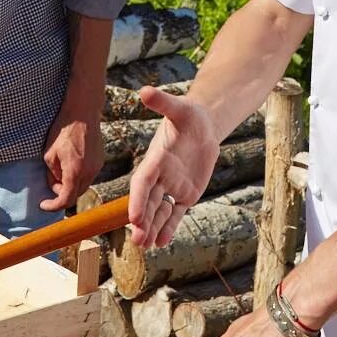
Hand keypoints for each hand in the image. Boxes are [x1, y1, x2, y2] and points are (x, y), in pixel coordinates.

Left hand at [38, 108, 102, 211]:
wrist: (82, 112)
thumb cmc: (63, 130)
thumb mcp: (49, 154)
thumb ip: (52, 174)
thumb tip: (56, 183)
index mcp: (74, 172)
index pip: (66, 200)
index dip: (53, 206)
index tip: (43, 204)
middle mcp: (89, 172)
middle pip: (76, 195)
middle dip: (62, 193)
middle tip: (52, 180)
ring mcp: (97, 166)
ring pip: (83, 186)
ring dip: (72, 184)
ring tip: (61, 169)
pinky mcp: (100, 160)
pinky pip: (89, 175)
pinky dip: (79, 176)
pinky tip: (72, 162)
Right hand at [126, 86, 219, 248]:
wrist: (203, 126)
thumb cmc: (189, 115)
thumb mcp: (179, 108)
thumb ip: (162, 102)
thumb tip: (144, 91)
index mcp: (156, 159)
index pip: (143, 182)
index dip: (138, 199)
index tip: (134, 217)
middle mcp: (161, 176)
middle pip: (148, 202)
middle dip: (143, 220)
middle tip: (139, 240)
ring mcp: (172, 186)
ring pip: (160, 211)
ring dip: (153, 227)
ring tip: (147, 246)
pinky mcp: (186, 193)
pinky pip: (176, 212)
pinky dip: (170, 226)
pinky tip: (163, 241)